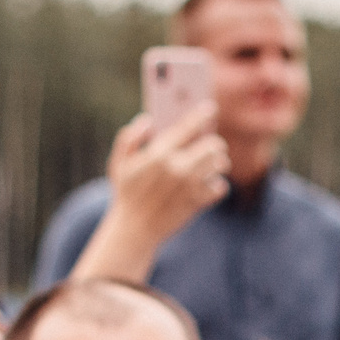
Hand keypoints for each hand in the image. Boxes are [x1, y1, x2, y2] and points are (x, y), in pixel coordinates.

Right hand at [105, 108, 228, 245]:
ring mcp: (189, 187)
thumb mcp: (118, 163)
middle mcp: (177, 168)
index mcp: (159, 154)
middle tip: (211, 145)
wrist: (135, 231)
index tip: (210, 108)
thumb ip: (129, 138)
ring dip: (219, 162)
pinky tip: (209, 185)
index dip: (201, 115)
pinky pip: (220, 187)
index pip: (187, 126)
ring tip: (213, 164)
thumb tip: (147, 120)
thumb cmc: (126, 195)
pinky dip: (218, 185)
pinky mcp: (197, 203)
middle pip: (213, 145)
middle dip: (214, 143)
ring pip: (220, 164)